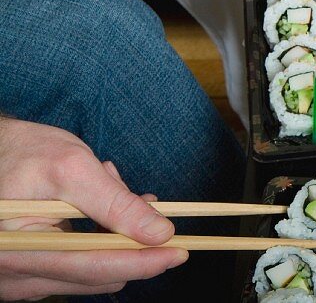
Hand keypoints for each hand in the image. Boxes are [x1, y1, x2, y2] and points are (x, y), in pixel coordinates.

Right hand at [0, 118, 185, 299]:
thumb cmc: (23, 154)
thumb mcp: (73, 168)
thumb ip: (116, 203)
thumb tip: (159, 232)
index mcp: (19, 250)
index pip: (92, 267)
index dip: (142, 262)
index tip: (180, 251)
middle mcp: (15, 275)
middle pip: (95, 275)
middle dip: (132, 243)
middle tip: (152, 207)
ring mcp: (21, 279)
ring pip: (91, 272)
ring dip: (116, 239)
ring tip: (112, 192)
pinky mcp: (31, 273)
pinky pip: (78, 267)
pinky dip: (100, 241)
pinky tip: (102, 209)